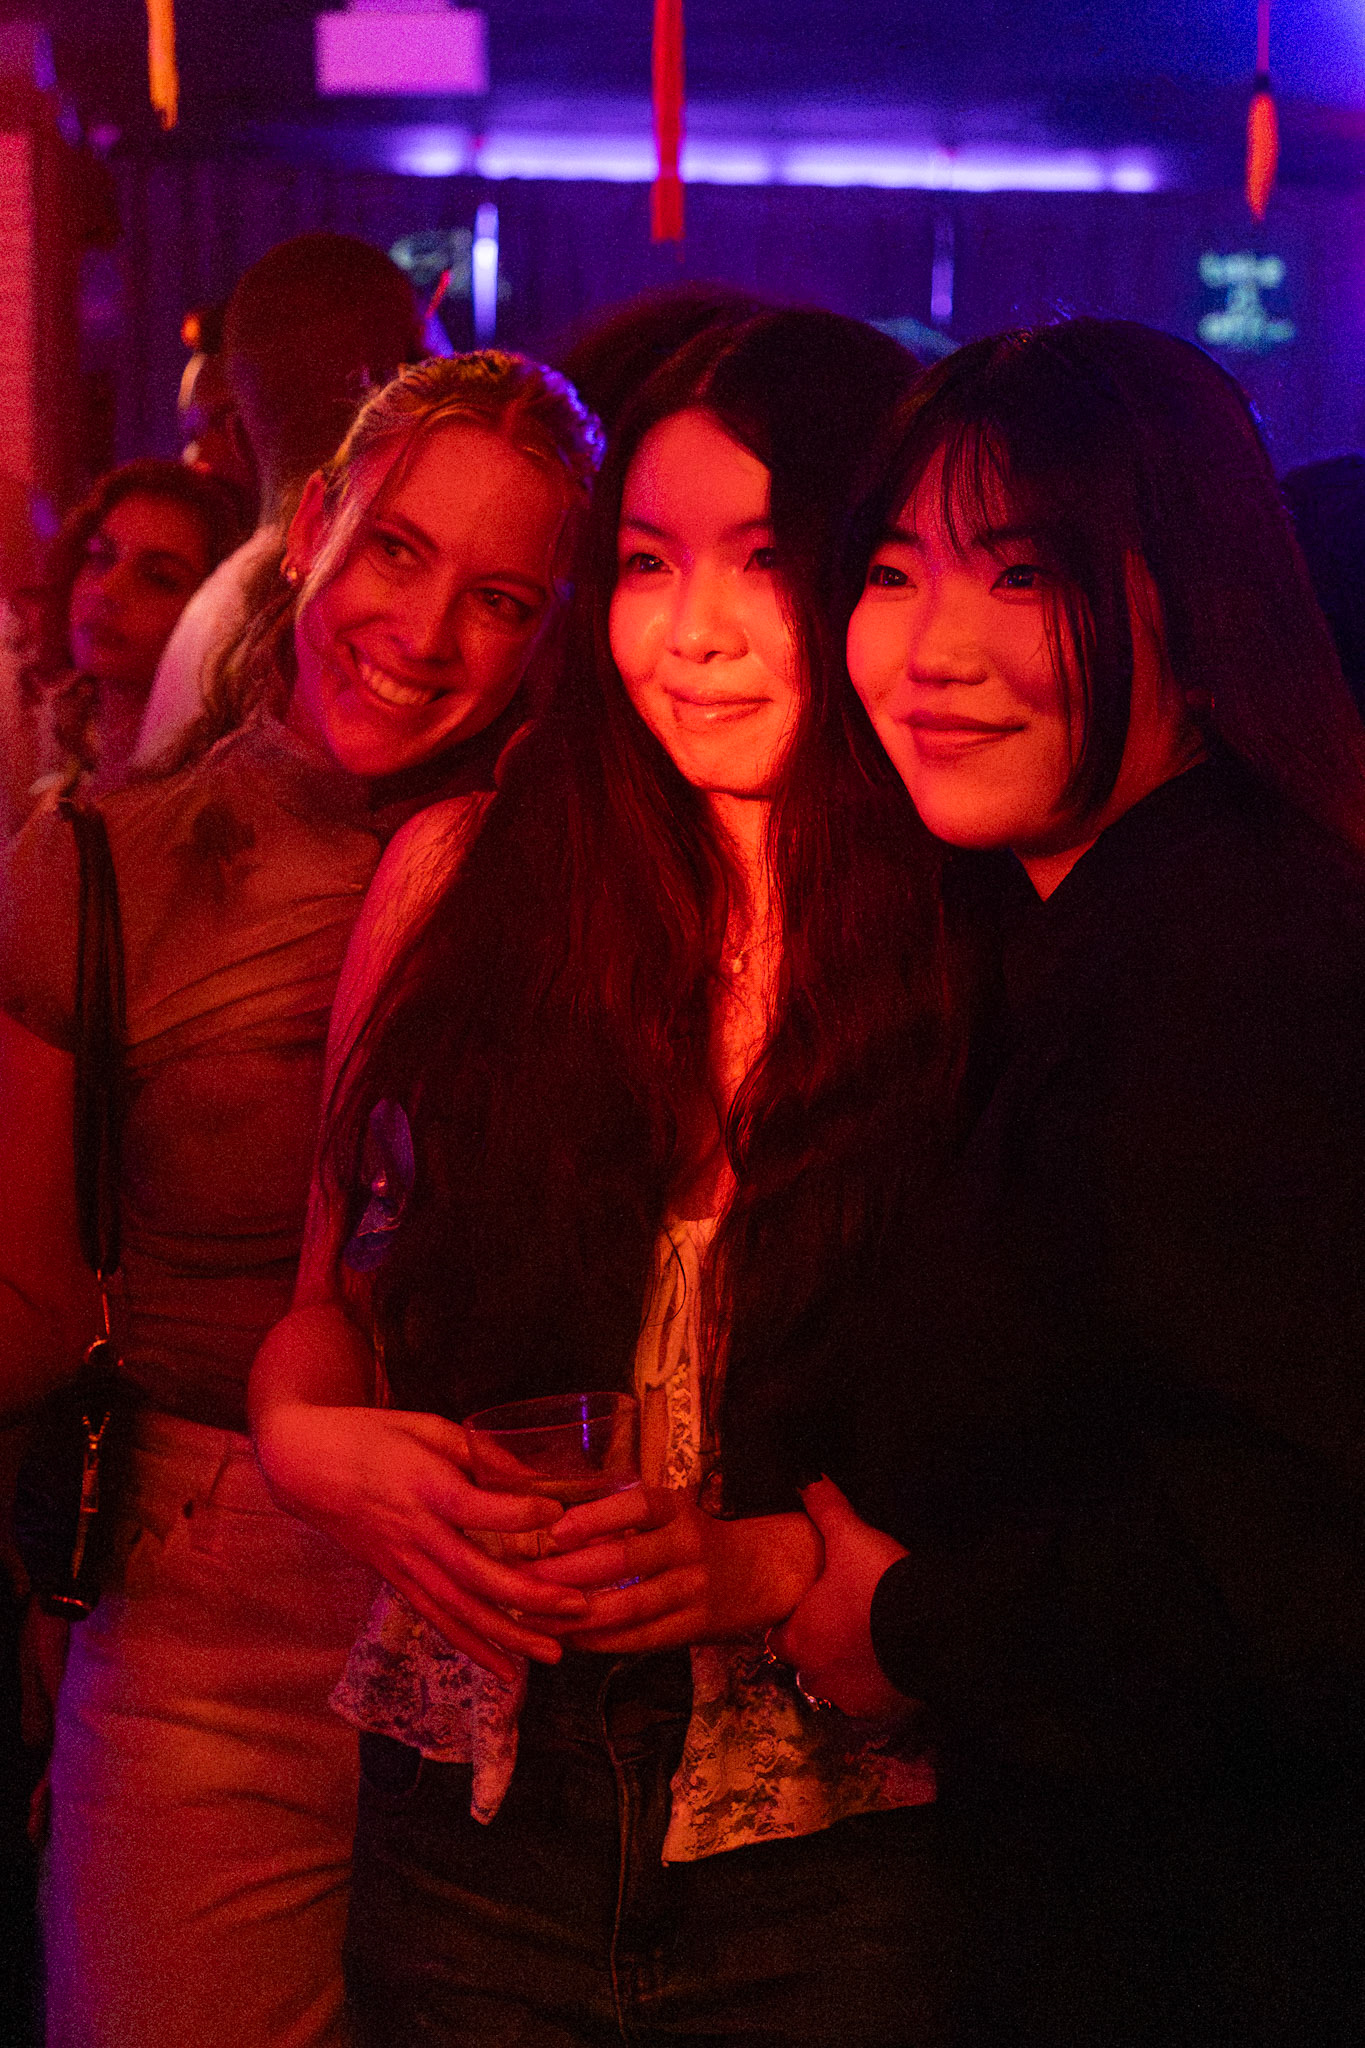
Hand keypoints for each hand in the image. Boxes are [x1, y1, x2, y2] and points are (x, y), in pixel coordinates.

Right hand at [253, 1401, 588, 1679]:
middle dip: (528, 1596)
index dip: (518, 1514)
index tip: (559, 1515)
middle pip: (473, 1574)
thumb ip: (477, 1450)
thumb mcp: (424, 1425)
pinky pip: (435, 1619)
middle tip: (578, 1606)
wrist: (304, 1464)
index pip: (475, 1508)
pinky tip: (504, 1669)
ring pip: (457, 1609)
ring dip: (507, 1636)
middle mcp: (414, 1532)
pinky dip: (470, 1646)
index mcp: (422, 1486)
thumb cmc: (369, 1435)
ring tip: (554, 1653)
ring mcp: (402, 1563)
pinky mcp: (394, 1580)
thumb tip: (531, 1476)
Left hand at [526, 1484, 822, 1652]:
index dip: (596, 1518)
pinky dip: (602, 1641)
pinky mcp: (694, 1626)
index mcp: (677, 1509)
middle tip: (525, 1581)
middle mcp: (688, 1545)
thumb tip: (548, 1531)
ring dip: (578, 1616)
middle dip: (570, 1573)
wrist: (764, 1571)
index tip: (555, 1531)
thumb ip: (621, 1522)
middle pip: (625, 1560)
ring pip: (630, 1607)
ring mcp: (693, 1589)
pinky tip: (569, 1639)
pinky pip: (642, 1638)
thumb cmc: (696, 1537)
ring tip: (535, 1618)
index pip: (636, 1506)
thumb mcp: (669, 1514)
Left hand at [767, 1478, 914, 1719]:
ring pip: (835, 1686)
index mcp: (798, 1637)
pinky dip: (876, 1686)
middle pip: (805, 1664)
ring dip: (845, 1668)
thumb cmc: (881, 1585)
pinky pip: (869, 1701)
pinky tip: (889, 1662)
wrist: (935, 1628)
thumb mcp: (851, 1536)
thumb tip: (806, 1477)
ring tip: (868, 1641)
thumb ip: (825, 1508)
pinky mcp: (881, 1711)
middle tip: (843, 1620)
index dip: (792, 1619)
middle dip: (819, 1646)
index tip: (810, 1605)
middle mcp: (816, 1674)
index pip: (777, 1635)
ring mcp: (847, 1697)